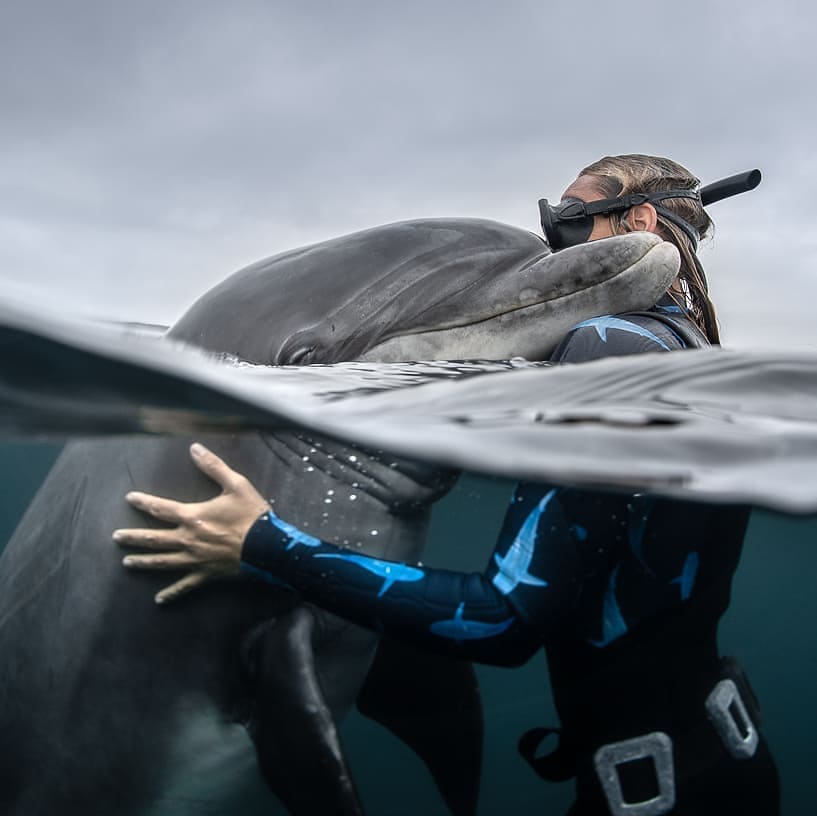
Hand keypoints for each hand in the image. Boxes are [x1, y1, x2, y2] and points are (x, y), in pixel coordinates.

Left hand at [113, 442, 269, 603]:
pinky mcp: (205, 575)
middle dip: (133, 537)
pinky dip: (171, 593)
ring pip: (162, 562)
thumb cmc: (252, 515)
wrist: (269, 547)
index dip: (143, 502)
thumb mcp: (236, 484)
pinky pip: (184, 585)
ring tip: (126, 562)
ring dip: (143, 562)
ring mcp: (194, 560)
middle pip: (153, 538)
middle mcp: (187, 539)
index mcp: (192, 516)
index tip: (129, 498)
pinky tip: (159, 599)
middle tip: (116, 537)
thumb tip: (195, 448)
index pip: (160, 508)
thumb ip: (214, 466)